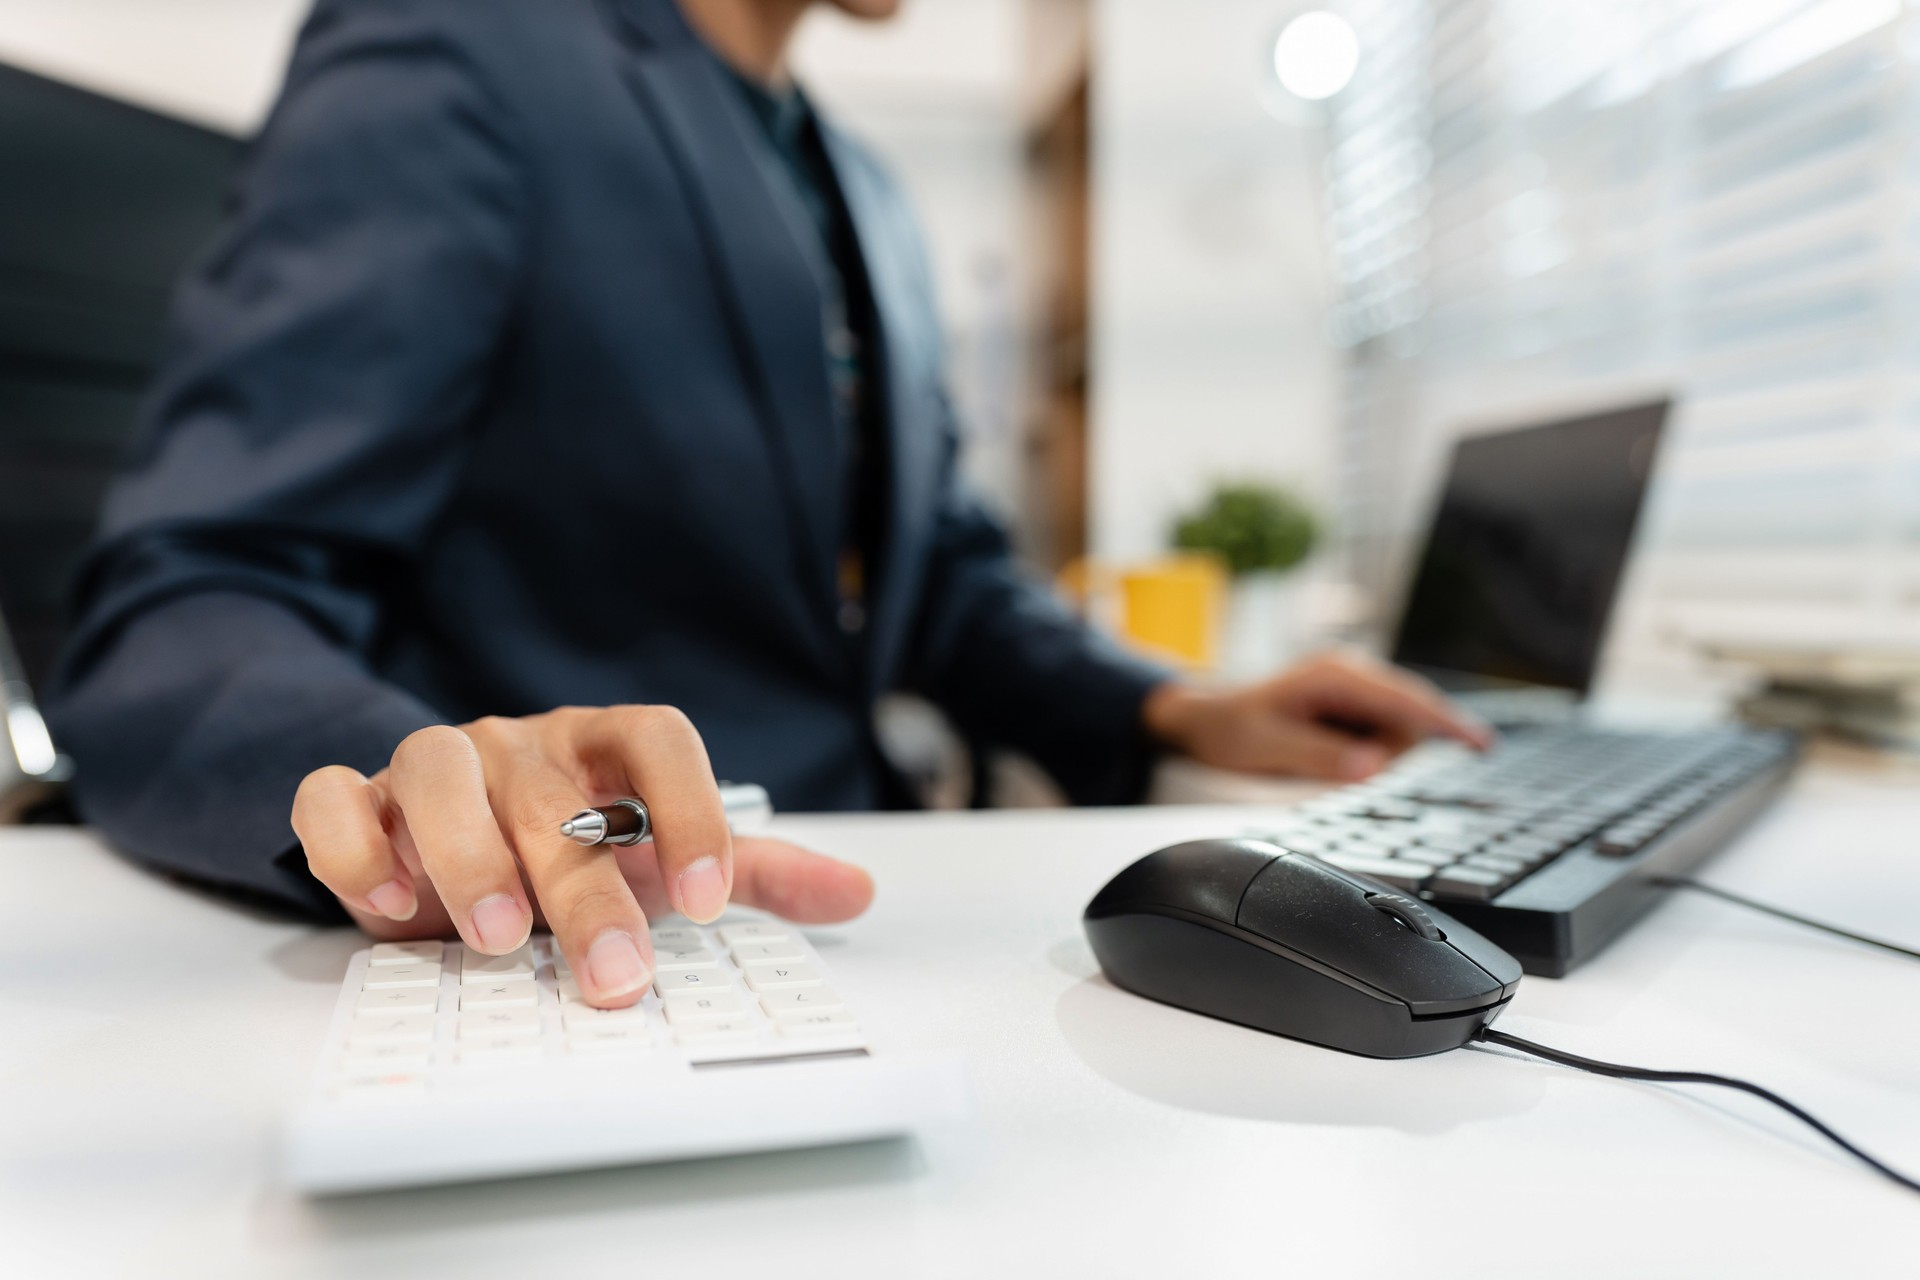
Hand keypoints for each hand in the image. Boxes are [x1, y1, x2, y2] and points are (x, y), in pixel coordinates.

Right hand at [291, 706, 874, 1006]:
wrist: (463, 832)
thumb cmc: (578, 844)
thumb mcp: (663, 859)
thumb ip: (754, 871)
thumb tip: (859, 893)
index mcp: (606, 743)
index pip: (661, 741)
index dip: (693, 810)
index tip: (711, 903)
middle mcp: (524, 742)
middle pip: (553, 792)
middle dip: (586, 890)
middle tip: (614, 976)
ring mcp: (440, 761)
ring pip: (439, 769)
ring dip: (466, 852)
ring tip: (496, 938)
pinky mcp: (360, 796)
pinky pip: (334, 794)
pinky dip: (352, 842)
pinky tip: (387, 903)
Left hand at [1143, 650, 1492, 781]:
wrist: (1202, 718)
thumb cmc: (1230, 727)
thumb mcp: (1268, 747)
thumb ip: (1321, 756)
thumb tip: (1372, 766)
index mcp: (1335, 674)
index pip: (1405, 700)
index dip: (1445, 723)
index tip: (1479, 743)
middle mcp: (1351, 672)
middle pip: (1408, 717)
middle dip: (1390, 753)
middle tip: (1342, 771)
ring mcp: (1352, 687)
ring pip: (1396, 730)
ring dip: (1375, 756)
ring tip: (1320, 761)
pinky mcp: (1350, 704)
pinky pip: (1379, 732)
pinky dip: (1368, 752)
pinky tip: (1334, 758)